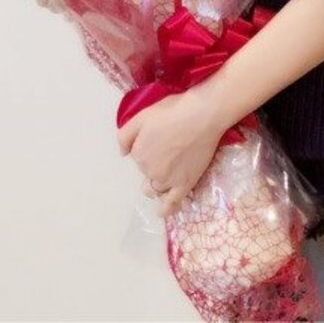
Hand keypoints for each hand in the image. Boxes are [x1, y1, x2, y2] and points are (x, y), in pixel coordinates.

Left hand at [117, 90, 222, 217]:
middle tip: (169, 148)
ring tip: (168, 172)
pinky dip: (166, 209)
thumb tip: (122, 154)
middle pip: (147, 173)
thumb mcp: (142, 116)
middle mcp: (150, 171)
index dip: (148, 147)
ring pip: (156, 188)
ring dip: (157, 184)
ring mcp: (167, 180)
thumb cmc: (172, 111)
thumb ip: (125, 136)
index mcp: (138, 154)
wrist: (201, 116)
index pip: (138, 157)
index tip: (160, 136)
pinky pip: (172, 203)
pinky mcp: (185, 184)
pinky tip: (162, 213)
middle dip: (153, 164)